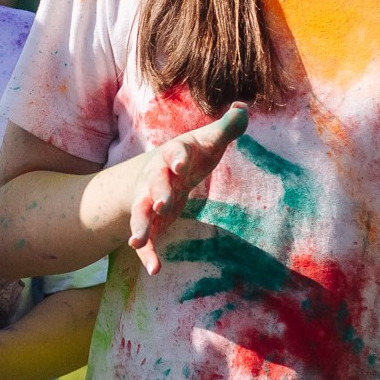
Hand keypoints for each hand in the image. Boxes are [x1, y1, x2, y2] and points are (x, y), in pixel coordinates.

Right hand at [126, 103, 247, 272]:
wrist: (158, 171)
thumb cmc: (191, 155)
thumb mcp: (208, 141)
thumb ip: (227, 128)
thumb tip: (243, 108)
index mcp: (172, 156)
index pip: (175, 154)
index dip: (178, 159)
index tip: (182, 165)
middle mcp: (155, 178)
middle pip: (154, 184)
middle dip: (157, 193)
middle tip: (162, 205)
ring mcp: (148, 201)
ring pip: (140, 213)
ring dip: (138, 225)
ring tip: (136, 240)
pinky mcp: (150, 222)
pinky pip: (146, 239)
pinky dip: (147, 254)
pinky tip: (154, 270)